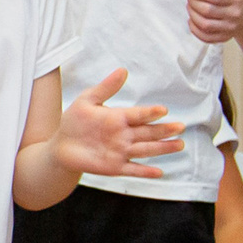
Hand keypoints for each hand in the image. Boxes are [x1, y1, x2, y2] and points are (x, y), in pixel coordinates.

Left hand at [47, 68, 181, 177]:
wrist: (61, 145)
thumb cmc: (75, 121)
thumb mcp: (88, 100)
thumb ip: (106, 88)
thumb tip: (123, 70)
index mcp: (119, 117)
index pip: (138, 114)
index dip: (150, 112)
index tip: (163, 110)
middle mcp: (124, 135)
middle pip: (148, 132)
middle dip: (164, 130)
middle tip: (180, 126)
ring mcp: (121, 152)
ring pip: (146, 150)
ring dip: (162, 148)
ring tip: (179, 145)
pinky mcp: (115, 167)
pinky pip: (133, 170)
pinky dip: (145, 172)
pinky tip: (159, 172)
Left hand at [187, 0, 242, 45]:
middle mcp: (234, 14)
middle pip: (207, 11)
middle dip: (193, 2)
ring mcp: (229, 28)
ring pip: (204, 25)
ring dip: (192, 15)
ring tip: (190, 7)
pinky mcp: (223, 38)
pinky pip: (205, 37)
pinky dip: (194, 29)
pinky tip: (192, 20)